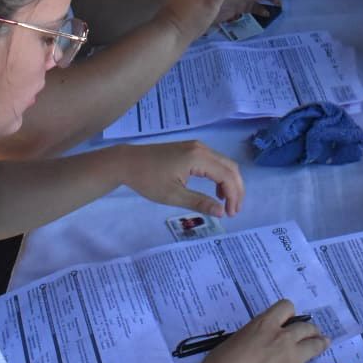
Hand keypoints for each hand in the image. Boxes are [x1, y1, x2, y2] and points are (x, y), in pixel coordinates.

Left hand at [114, 139, 243, 216]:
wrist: (127, 162)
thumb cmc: (148, 179)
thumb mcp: (173, 195)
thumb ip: (199, 203)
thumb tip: (221, 212)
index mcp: (198, 158)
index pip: (227, 176)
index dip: (233, 196)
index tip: (230, 215)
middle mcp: (201, 148)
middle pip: (230, 167)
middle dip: (236, 189)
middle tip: (233, 211)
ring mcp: (196, 147)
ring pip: (224, 163)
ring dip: (229, 183)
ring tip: (226, 204)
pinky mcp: (191, 149)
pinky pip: (214, 161)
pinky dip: (220, 176)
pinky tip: (215, 191)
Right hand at [190, 300, 346, 362]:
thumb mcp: (235, 341)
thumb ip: (253, 336)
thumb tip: (260, 341)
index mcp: (264, 324)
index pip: (286, 307)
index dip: (288, 312)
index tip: (287, 318)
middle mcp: (282, 338)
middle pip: (304, 327)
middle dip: (308, 329)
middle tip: (311, 332)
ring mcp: (291, 360)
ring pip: (315, 345)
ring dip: (321, 343)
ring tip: (325, 342)